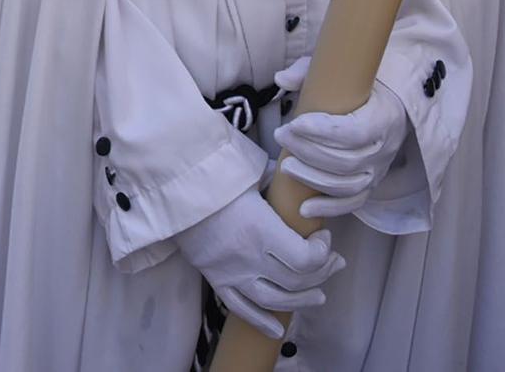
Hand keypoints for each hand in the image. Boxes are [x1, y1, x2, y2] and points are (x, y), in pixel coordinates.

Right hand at [173, 187, 344, 337]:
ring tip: (318, 296)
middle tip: (332, 264)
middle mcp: (248, 256)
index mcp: (260, 228)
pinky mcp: (215, 279)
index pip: (305, 258)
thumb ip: (278, 183)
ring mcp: (230, 271)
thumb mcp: (251, 174)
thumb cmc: (214, 177)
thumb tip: (299, 185)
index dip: (323, 252)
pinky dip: (261, 321)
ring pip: (273, 301)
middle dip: (321, 274)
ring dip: (301, 302)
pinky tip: (278, 330)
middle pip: (295, 281)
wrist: (172, 190)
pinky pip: (240, 308)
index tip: (325, 238)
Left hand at [272, 71, 409, 220]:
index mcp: (383, 117)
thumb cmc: (359, 87)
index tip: (295, 123)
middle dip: (308, 151)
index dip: (322, 131)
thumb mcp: (337, 70)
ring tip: (285, 166)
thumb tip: (281, 79)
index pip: (354, 132)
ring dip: (312, 178)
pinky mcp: (371, 184)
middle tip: (281, 135)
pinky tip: (303, 209)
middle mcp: (384, 148)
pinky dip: (328, 209)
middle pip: (345, 161)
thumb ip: (308, 72)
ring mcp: (379, 170)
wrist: (391, 105)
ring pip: (346, 185)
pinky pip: (352, 203)